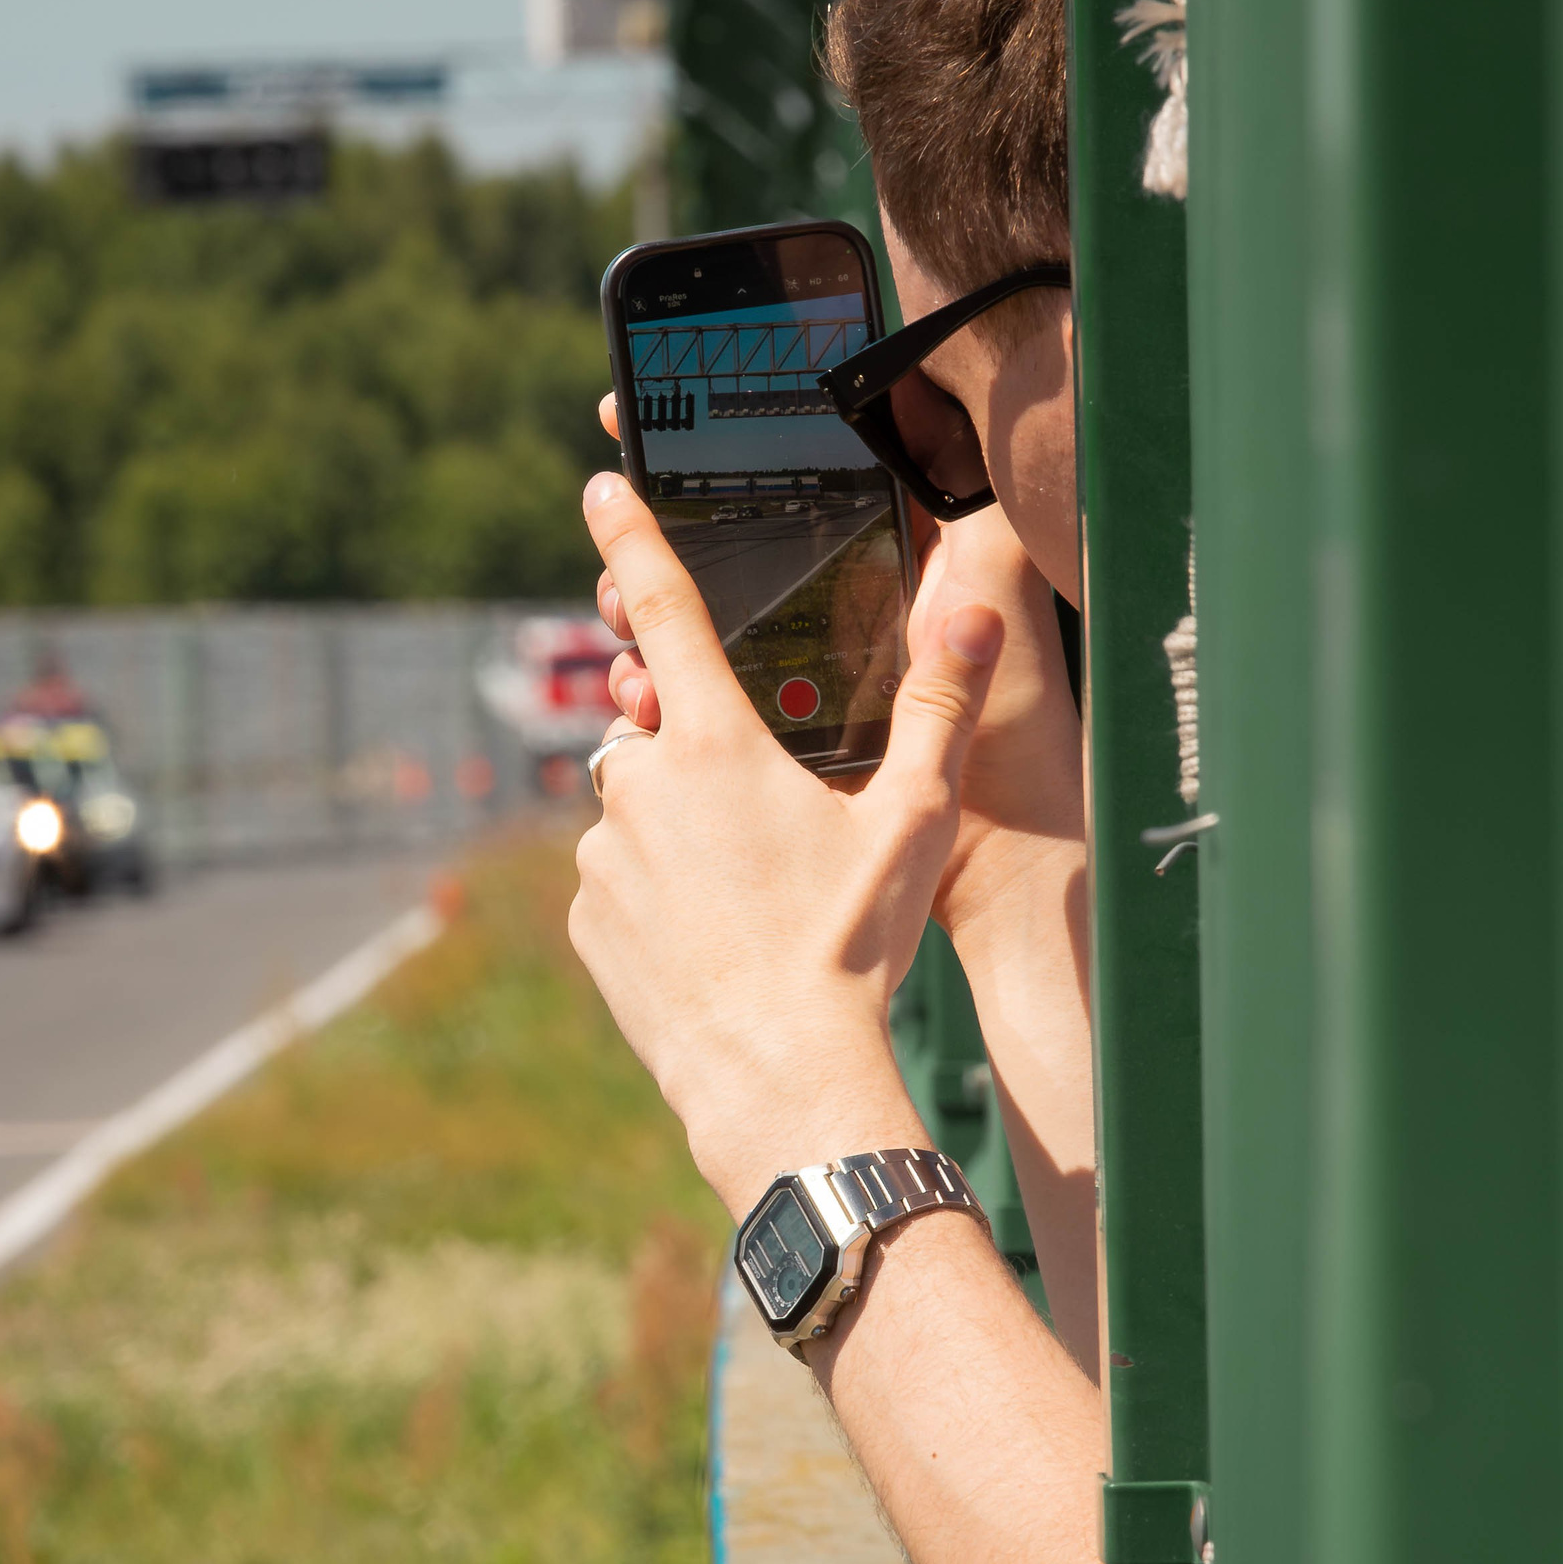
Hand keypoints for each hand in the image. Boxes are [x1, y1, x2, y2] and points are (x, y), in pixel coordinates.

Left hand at [588, 393, 1082, 936]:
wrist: (779, 1078)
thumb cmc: (849, 949)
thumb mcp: (911, 823)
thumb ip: (939, 708)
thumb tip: (975, 608)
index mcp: (717, 744)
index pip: (664, 611)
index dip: (630, 539)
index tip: (600, 485)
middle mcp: (640, 785)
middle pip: (663, 729)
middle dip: (703, 752)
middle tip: (771, 826)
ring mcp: (603, 858)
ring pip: (640, 811)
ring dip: (682, 830)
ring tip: (754, 899)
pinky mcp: (587, 920)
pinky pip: (620, 882)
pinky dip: (658, 894)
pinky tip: (716, 938)